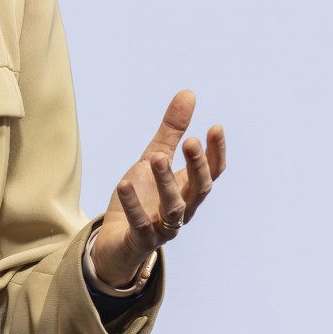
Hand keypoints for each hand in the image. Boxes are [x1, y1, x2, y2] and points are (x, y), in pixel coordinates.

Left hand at [89, 89, 226, 291]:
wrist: (116, 241)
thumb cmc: (142, 197)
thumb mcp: (154, 158)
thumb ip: (171, 131)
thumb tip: (188, 93)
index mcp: (189, 189)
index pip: (212, 172)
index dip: (216, 152)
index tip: (215, 128)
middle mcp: (183, 210)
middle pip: (199, 189)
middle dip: (197, 166)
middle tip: (190, 141)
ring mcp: (164, 228)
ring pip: (174, 208)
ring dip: (167, 183)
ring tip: (156, 157)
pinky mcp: (141, 240)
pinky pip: (140, 224)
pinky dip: (133, 205)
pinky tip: (123, 184)